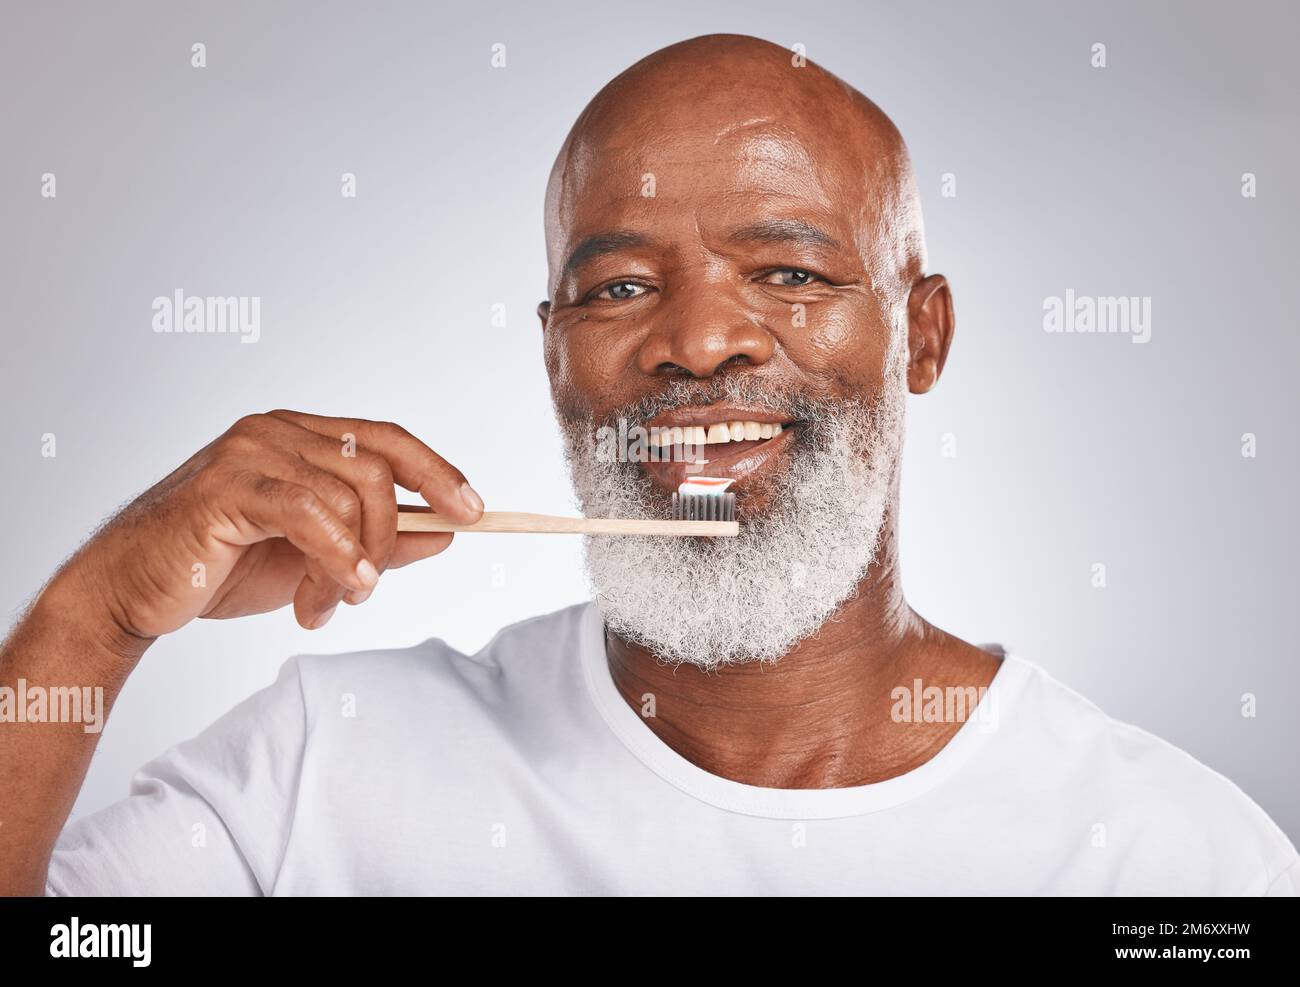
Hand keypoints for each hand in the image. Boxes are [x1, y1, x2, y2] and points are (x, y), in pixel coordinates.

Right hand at [61, 410, 482, 643]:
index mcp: (300, 436)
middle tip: (369, 589)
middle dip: (393, 535)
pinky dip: (336, 557)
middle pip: (379, 467)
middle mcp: (278, 430)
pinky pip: (310, 514)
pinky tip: (332, 593)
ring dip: (353, 565)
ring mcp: (250, 452)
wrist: (134, 591)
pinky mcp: (227, 487)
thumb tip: (446, 533)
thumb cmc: (220, 568)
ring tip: (325, 604)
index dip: (437, 471)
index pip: (386, 440)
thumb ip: (378, 541)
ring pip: (348, 496)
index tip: (477, 510)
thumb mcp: (317, 559)